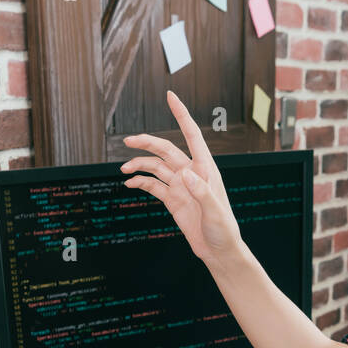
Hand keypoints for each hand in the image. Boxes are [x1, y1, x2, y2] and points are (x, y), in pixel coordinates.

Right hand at [121, 91, 245, 265]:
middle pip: (166, 149)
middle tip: (128, 140)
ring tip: (123, 168)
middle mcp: (191, 173)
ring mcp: (180, 186)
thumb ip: (202, 192)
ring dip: (139, 165)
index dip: (181, 115)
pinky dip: (140, 182)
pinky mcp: (173, 200)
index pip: (192, 135)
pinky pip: (153, 185)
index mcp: (205, 169)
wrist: (218, 251)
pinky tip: (129, 183)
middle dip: (147, 142)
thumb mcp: (215, 212)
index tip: (170, 96)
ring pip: (156, 167)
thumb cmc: (224, 230)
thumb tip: (186, 173)